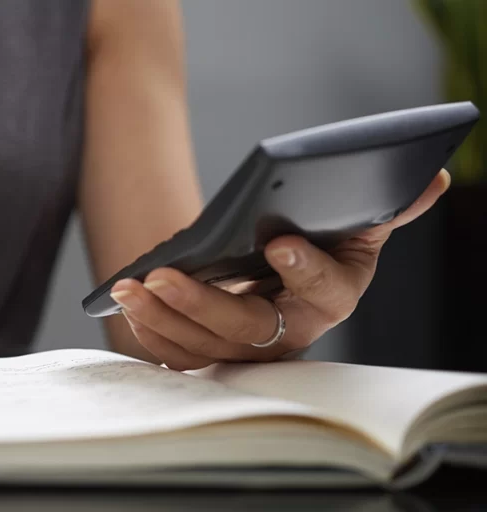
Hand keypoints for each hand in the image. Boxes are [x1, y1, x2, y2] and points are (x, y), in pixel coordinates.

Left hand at [109, 169, 450, 369]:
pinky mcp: (213, 352)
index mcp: (333, 296)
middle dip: (202, 304)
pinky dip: (152, 331)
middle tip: (164, 275)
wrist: (281, 272)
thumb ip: (386, 205)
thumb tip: (429, 175)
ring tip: (130, 286)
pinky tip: (130, 302)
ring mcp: (249, 349)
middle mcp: (291, 332)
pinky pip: (179, 354)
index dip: (305, 270)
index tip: (278, 243)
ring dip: (163, 317)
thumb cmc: (319, 242)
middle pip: (247, 330)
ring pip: (204, 346)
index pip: (325, 290)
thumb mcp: (354, 221)